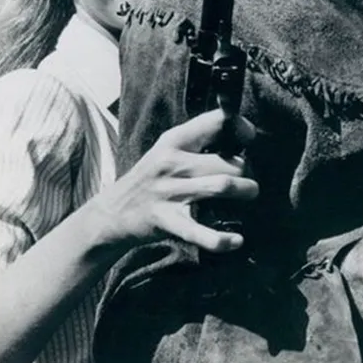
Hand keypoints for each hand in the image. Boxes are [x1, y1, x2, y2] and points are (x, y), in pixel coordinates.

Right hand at [90, 109, 258, 253]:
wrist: (112, 212)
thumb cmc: (152, 177)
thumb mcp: (167, 149)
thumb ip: (198, 139)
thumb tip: (241, 135)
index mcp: (174, 140)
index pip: (215, 122)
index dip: (240, 127)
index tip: (249, 137)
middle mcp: (172, 162)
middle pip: (226, 161)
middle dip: (246, 170)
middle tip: (249, 177)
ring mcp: (169, 192)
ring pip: (221, 187)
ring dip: (245, 191)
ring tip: (250, 193)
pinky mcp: (167, 221)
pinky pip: (199, 232)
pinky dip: (222, 239)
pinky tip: (237, 240)